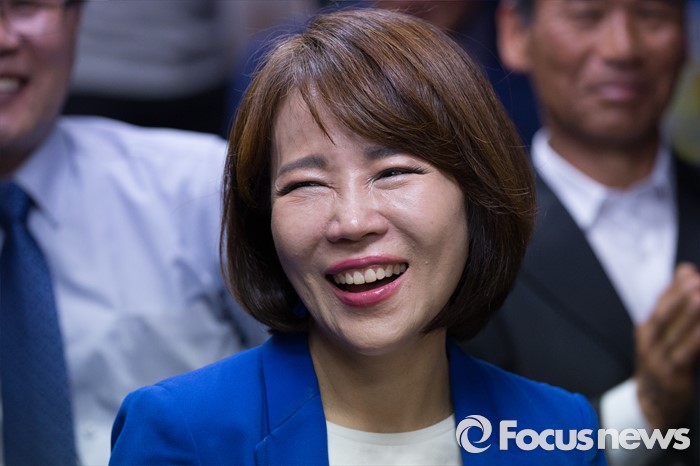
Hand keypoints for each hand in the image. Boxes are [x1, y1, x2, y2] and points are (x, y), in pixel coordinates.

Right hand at [635, 263, 699, 428]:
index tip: (688, 271)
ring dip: (688, 313)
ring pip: (673, 332)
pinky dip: (694, 339)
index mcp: (646, 330)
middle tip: (696, 279)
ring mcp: (657, 359)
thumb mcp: (661, 339)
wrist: (652, 405)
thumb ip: (674, 310)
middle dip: (680, 295)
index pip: (659, 304)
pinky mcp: (671, 375)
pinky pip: (685, 354)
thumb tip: (686, 273)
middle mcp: (648, 342)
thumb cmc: (663, 367)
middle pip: (664, 315)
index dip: (673, 287)